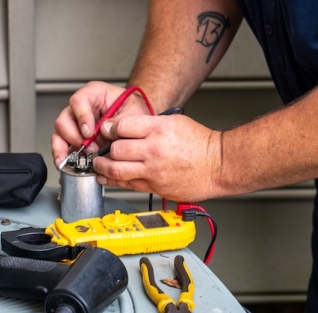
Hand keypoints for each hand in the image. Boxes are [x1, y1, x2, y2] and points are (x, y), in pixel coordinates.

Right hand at [52, 81, 151, 164]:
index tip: (89, 132)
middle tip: (90, 148)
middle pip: (64, 119)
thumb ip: (120, 120)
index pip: (78, 101)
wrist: (136, 120)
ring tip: (78, 160)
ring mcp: (76, 124)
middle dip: (74, 137)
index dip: (81, 117)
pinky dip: (65, 156)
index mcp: (94, 94)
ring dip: (66, 149)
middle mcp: (80, 108)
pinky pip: (63, 146)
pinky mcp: (76, 138)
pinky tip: (69, 164)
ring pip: (60, 134)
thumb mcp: (133, 112)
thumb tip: (105, 130)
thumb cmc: (133, 110)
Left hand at [93, 115, 226, 202]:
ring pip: (116, 169)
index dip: (110, 128)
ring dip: (103, 167)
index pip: (122, 126)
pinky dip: (113, 181)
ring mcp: (153, 171)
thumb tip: (126, 127)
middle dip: (105, 148)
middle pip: (116, 149)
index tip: (108, 130)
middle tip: (101, 147)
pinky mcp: (154, 186)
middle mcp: (153, 150)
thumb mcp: (175, 122)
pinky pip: (127, 184)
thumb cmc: (201, 144)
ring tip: (99, 164)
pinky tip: (106, 178)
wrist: (219, 165)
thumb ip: (149, 124)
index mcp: (158, 129)